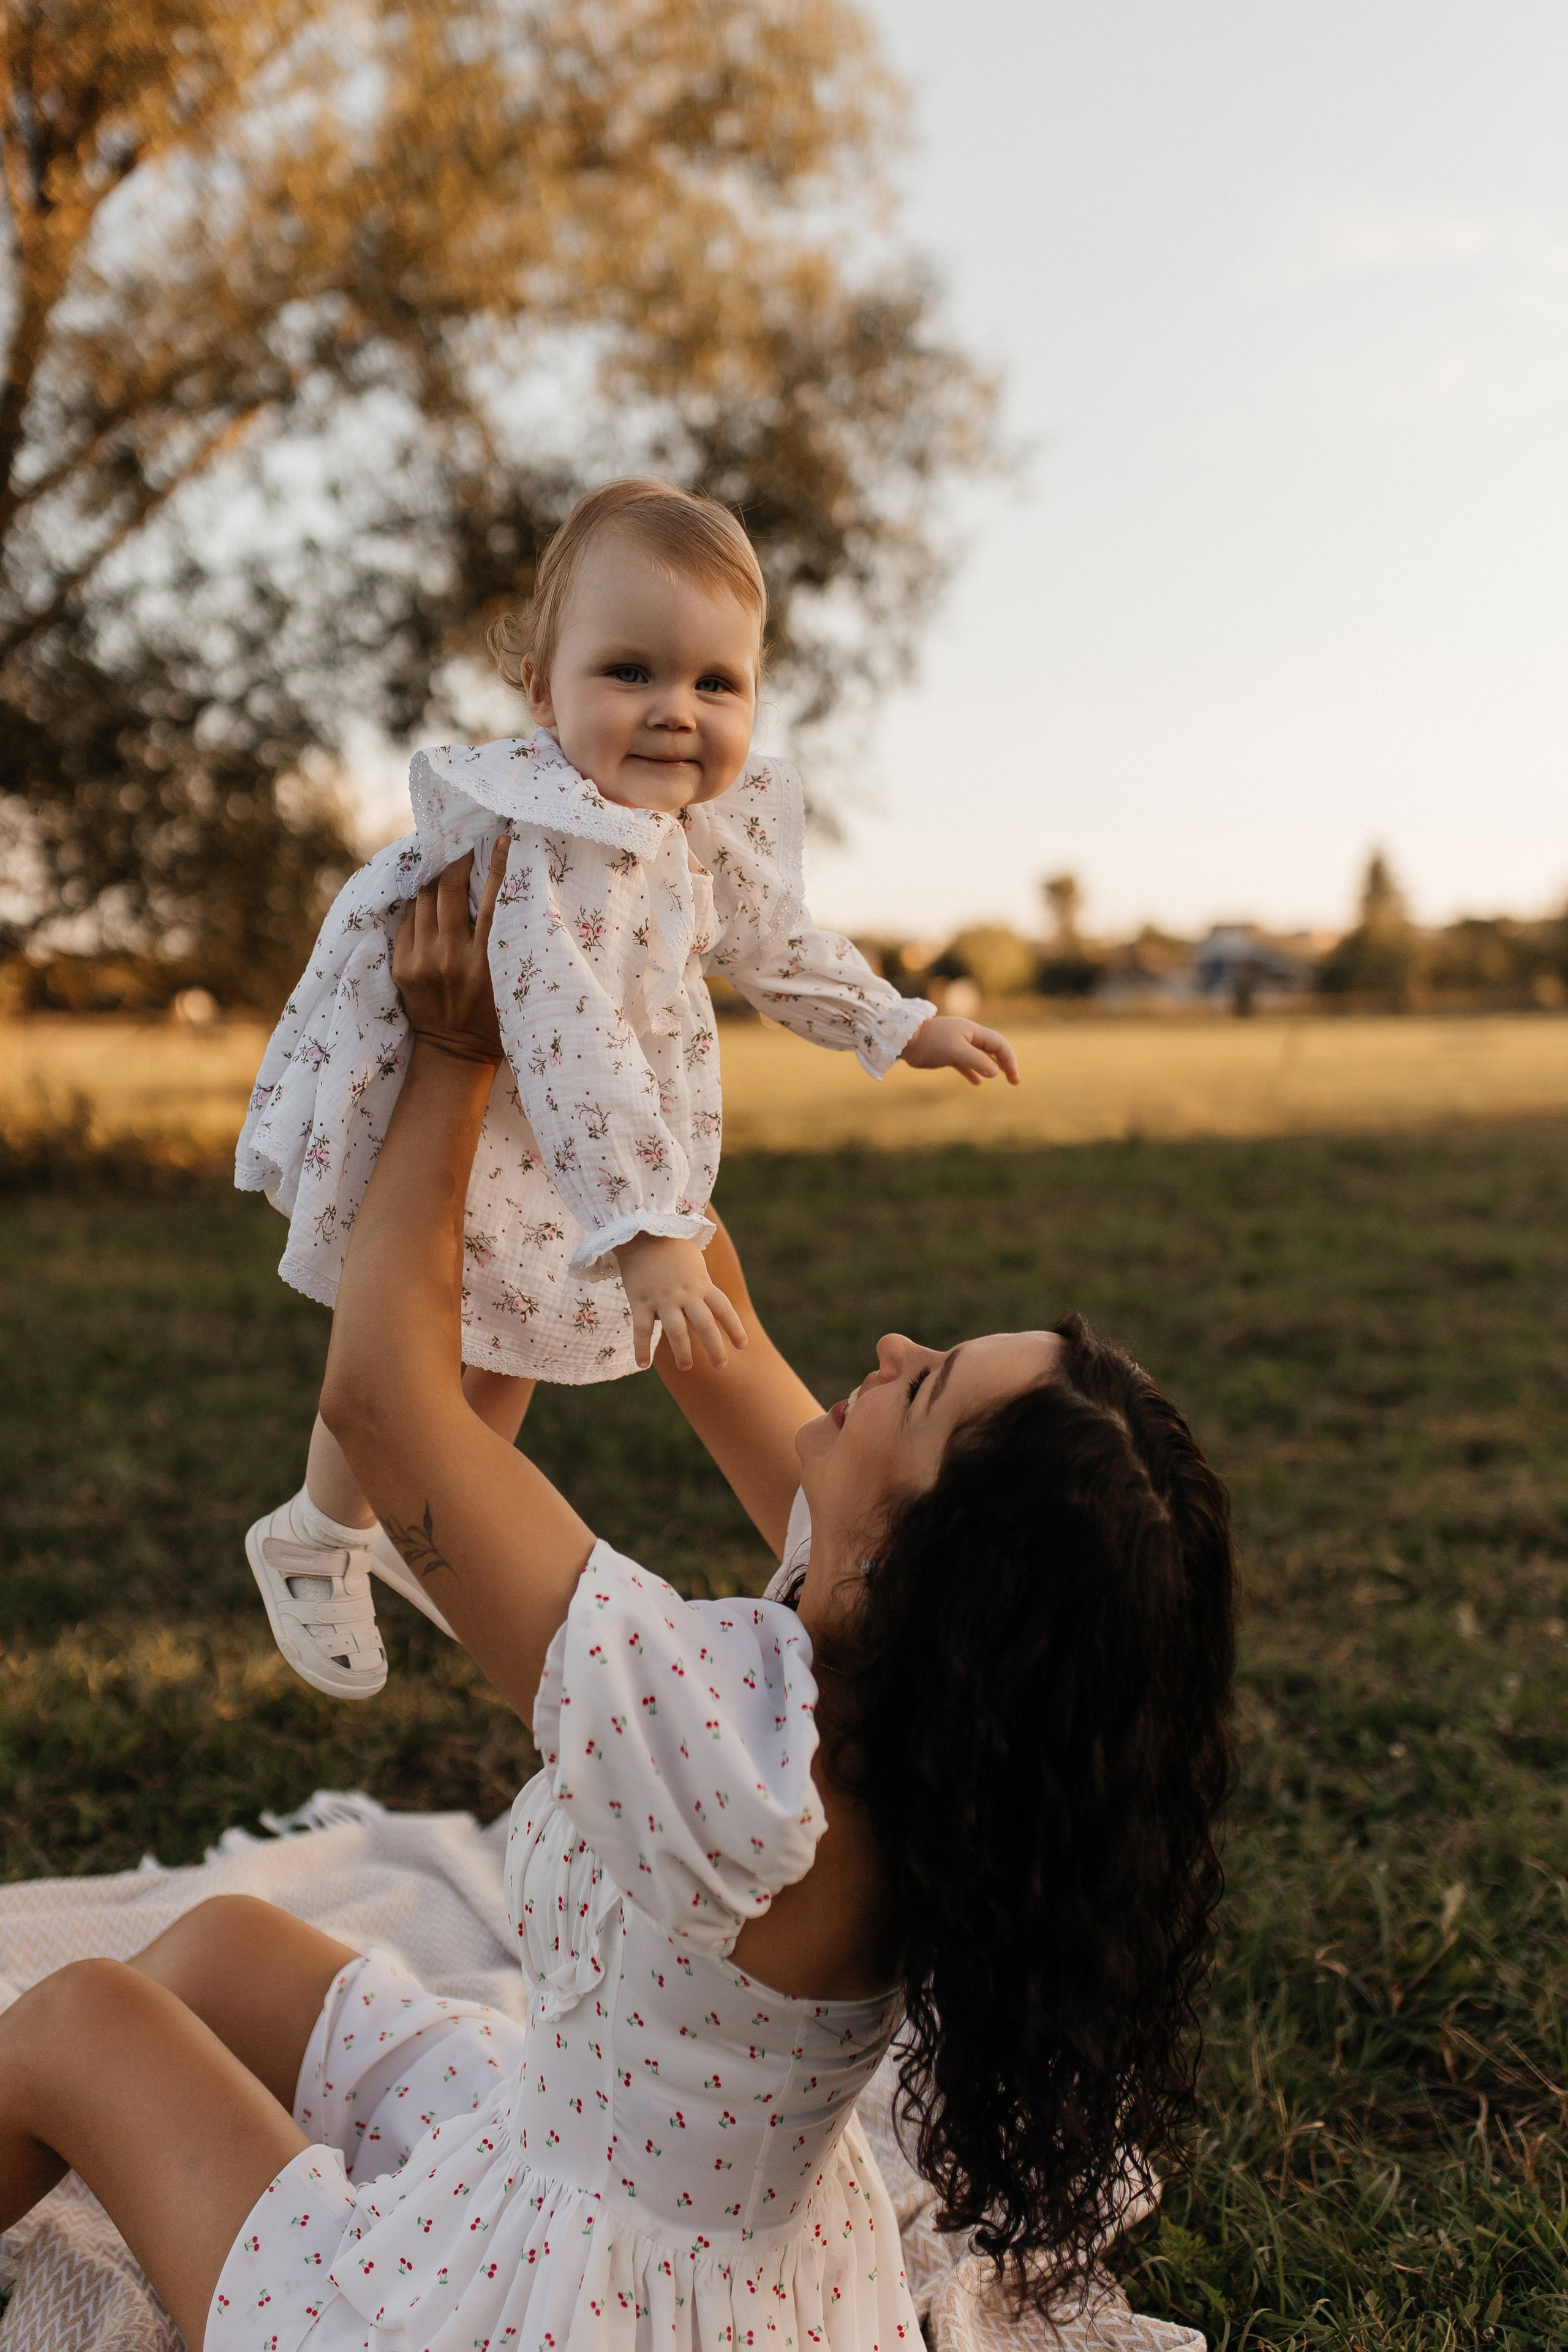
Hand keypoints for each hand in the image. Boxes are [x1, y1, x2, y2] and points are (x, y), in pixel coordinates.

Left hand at [392, 838, 508, 1064]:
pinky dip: (418, 904)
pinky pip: (407, 920)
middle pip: (448, 891)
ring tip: (446, 869)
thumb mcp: (512, 982)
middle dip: (457, 864)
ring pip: (423, 900)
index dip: (498, 866)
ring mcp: (420, 962)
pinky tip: (429, 899)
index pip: (492, 901)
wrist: (454, 1056)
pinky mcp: (401, 967)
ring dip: (435, 880)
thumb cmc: (495, 1020)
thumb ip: (507, 943)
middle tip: (467, 852)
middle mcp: (449, 958)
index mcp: (485, 964)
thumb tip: (511, 894)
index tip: (503, 839)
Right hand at [615, 1233, 747, 1371]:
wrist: (641, 1230)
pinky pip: (642, 1329)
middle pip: (705, 1325)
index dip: (734, 1328)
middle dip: (715, 1347)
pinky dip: (642, 1348)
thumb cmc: (670, 1246)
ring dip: (683, 1352)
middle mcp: (686, 1293)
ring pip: (677, 1331)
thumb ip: (700, 1284)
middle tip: (721, 1365)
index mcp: (701, 1283)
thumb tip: (700, 1308)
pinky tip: (643, 1364)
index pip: (724, 1309)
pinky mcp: (641, 1300)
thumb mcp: (694, 1261)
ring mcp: (663, 1298)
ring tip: (687, 1367)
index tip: (743, 1345)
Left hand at [900, 1014, 1019, 1087]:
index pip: (999, 1044)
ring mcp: (957, 1044)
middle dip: (1005, 1063)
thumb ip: (977, 1061)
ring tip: (1001, 1078)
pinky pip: (965, 1063)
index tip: (1013, 1077)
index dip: (1010, 1060)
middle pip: (993, 1049)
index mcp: (973, 1031)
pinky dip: (973, 1072)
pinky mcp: (947, 1053)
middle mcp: (968, 1036)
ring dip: (992, 1067)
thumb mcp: (956, 1052)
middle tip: (1014, 1080)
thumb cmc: (931, 1043)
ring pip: (981, 1056)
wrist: (905, 1040)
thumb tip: (996, 1072)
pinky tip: (976, 1082)